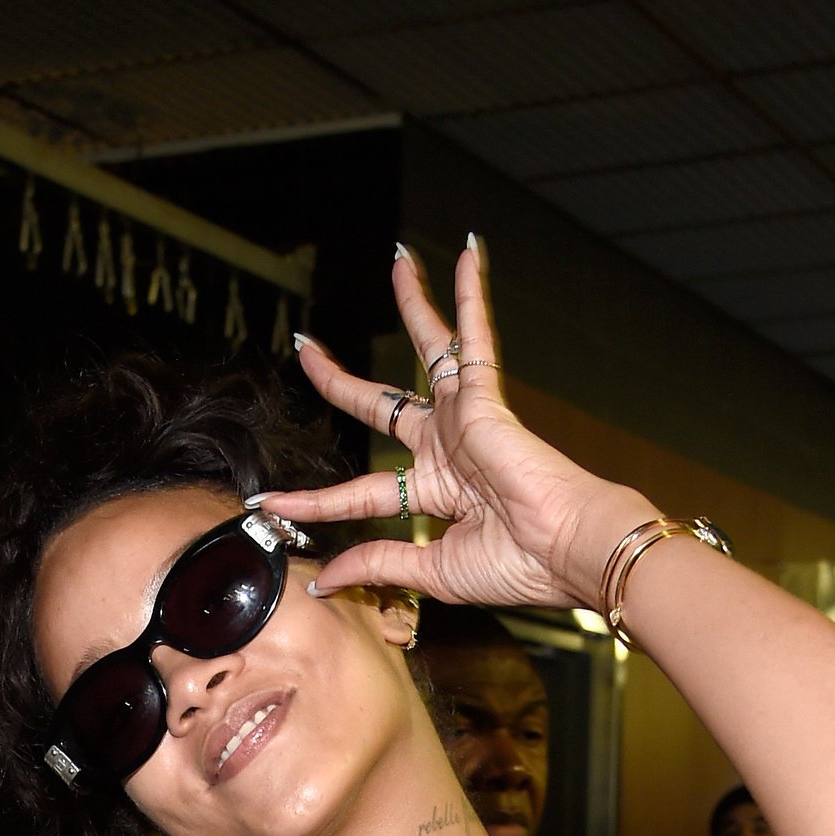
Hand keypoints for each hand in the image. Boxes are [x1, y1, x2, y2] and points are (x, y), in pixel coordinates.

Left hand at [263, 241, 647, 613]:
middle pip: (378, 404)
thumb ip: (377, 563)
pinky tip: (469, 255)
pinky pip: (475, 336)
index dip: (314, 500)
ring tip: (399, 262)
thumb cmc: (515, 565)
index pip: (360, 491)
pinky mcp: (484, 398)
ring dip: (414, 303)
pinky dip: (472, 296)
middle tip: (307, 348)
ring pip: (429, 348)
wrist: (563, 550)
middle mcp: (445, 449)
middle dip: (338, 380)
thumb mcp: (429, 570)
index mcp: (433, 492)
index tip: (271, 502)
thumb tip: (323, 580)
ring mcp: (464, 418)